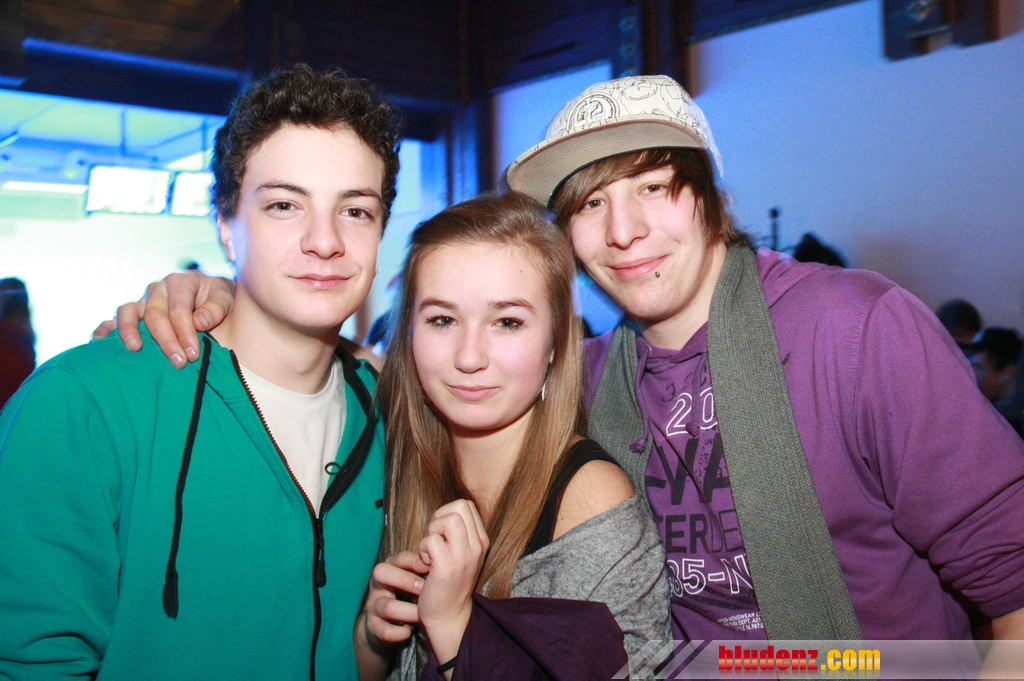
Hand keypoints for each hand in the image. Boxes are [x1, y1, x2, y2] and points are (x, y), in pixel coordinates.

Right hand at [97, 272, 234, 367]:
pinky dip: (103, 331)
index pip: (178, 310)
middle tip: (179, 363)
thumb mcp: (226, 298)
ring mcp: (142, 300)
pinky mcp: (132, 313)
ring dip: (130, 332)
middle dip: (166, 341)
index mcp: (179, 282)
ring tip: (135, 349)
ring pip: (128, 312)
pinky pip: (111, 320)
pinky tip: (98, 345)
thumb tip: (199, 322)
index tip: (193, 354)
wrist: (211, 295)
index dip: (185, 333)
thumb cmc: (218, 299)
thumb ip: (216, 308)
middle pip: (155, 315)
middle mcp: (157, 289)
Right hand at [363, 551, 426, 648]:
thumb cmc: (407, 597)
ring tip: (422, 614)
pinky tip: (409, 631)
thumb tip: (442, 560)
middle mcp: (378, 585)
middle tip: (424, 589)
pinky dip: (400, 632)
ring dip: (409, 611)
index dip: (414, 561)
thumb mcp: (412, 581)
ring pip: (387, 606)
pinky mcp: (373, 627)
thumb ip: (422, 570)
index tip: (430, 568)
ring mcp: (374, 606)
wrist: (388, 627)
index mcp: (390, 570)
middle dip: (405, 580)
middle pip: (381, 572)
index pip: (397, 558)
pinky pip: (385, 630)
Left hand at [416, 500, 488, 666]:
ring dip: (431, 533)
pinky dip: (422, 549)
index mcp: (482, 541)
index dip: (447, 513)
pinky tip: (426, 566)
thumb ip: (458, 534)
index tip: (441, 535)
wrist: (449, 616)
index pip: (466, 505)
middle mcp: (477, 546)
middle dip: (439, 518)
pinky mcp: (447, 565)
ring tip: (430, 553)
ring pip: (447, 519)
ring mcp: (464, 555)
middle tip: (434, 540)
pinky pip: (431, 540)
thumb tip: (442, 513)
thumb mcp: (462, 555)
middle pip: (458, 506)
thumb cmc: (449, 583)